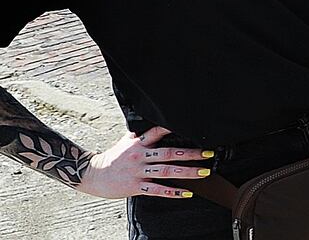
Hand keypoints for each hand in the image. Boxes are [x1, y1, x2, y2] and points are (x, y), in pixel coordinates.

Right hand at [77, 127, 211, 199]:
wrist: (91, 175)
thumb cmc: (112, 158)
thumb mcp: (126, 141)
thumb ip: (143, 135)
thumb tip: (160, 124)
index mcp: (138, 143)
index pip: (158, 132)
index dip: (173, 128)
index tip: (192, 128)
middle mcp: (139, 156)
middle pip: (169, 153)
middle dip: (191, 154)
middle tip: (208, 154)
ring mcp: (138, 172)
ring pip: (166, 172)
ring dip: (187, 172)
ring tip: (204, 172)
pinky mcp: (135, 186)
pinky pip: (157, 190)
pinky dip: (173, 192)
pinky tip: (187, 192)